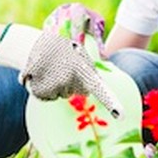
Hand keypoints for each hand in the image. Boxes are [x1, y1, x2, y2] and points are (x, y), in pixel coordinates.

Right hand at [0, 24, 122, 117]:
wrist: (36, 42)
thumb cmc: (63, 49)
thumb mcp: (80, 57)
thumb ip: (89, 75)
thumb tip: (90, 90)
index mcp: (84, 71)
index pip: (100, 89)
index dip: (111, 103)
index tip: (121, 115)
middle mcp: (71, 79)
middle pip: (71, 93)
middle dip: (66, 82)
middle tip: (60, 66)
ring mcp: (54, 84)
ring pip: (56, 95)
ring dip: (52, 84)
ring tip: (49, 68)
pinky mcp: (38, 87)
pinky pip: (42, 96)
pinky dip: (39, 86)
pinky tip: (39, 72)